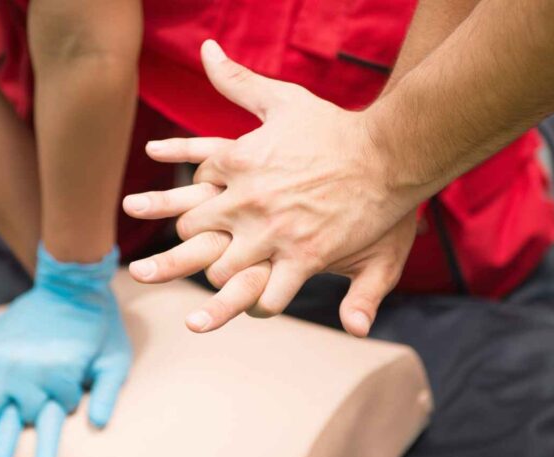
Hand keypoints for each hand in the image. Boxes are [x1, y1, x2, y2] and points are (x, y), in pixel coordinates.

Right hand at [0, 244, 130, 456]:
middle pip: (13, 420)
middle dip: (7, 444)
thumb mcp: (115, 359)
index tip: (51, 444)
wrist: (71, 286)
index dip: (58, 420)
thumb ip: (108, 393)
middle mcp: (25, 373)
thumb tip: (98, 425)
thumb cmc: (100, 326)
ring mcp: (2, 361)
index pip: (53, 417)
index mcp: (57, 378)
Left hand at [122, 40, 424, 335]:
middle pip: (193, 235)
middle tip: (164, 269)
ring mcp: (273, 231)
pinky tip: (259, 309)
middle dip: (184, 253)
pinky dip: (262, 306)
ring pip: (224, 272)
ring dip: (219, 286)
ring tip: (205, 307)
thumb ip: (239, 81)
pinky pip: (270, 295)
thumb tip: (207, 49)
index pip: (193, 191)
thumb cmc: (336, 127)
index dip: (185, 207)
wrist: (389, 151)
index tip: (184, 218)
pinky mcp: (304, 257)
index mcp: (238, 164)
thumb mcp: (281, 98)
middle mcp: (246, 199)